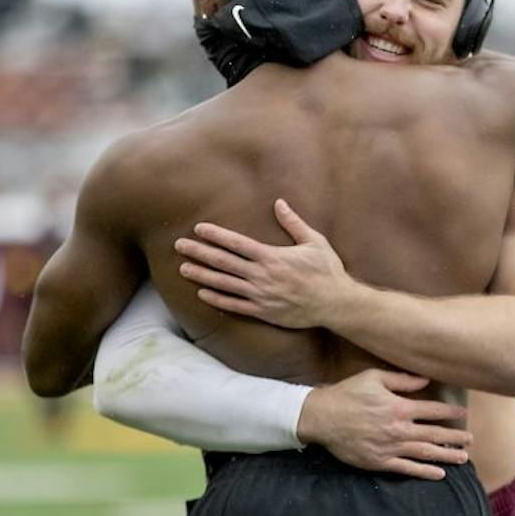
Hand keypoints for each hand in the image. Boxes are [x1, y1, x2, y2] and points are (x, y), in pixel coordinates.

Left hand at [175, 199, 352, 328]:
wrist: (335, 303)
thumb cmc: (327, 271)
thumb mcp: (314, 242)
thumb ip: (294, 223)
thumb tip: (279, 203)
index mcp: (272, 256)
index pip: (237, 243)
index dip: (216, 235)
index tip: (199, 229)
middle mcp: (262, 275)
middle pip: (223, 262)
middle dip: (199, 252)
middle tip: (179, 245)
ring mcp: (260, 295)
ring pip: (224, 284)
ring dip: (202, 276)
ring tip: (183, 268)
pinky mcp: (263, 312)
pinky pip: (234, 306)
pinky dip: (217, 300)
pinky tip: (202, 294)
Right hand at [295, 369, 471, 480]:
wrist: (322, 417)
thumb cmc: (348, 393)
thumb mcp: (374, 377)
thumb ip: (402, 379)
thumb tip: (426, 380)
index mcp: (399, 407)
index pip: (432, 410)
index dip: (450, 411)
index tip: (464, 414)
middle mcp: (398, 429)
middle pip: (434, 434)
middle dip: (454, 437)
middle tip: (471, 440)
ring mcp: (390, 447)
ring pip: (424, 453)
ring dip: (445, 456)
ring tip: (462, 458)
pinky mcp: (380, 462)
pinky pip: (406, 469)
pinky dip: (424, 472)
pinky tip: (439, 474)